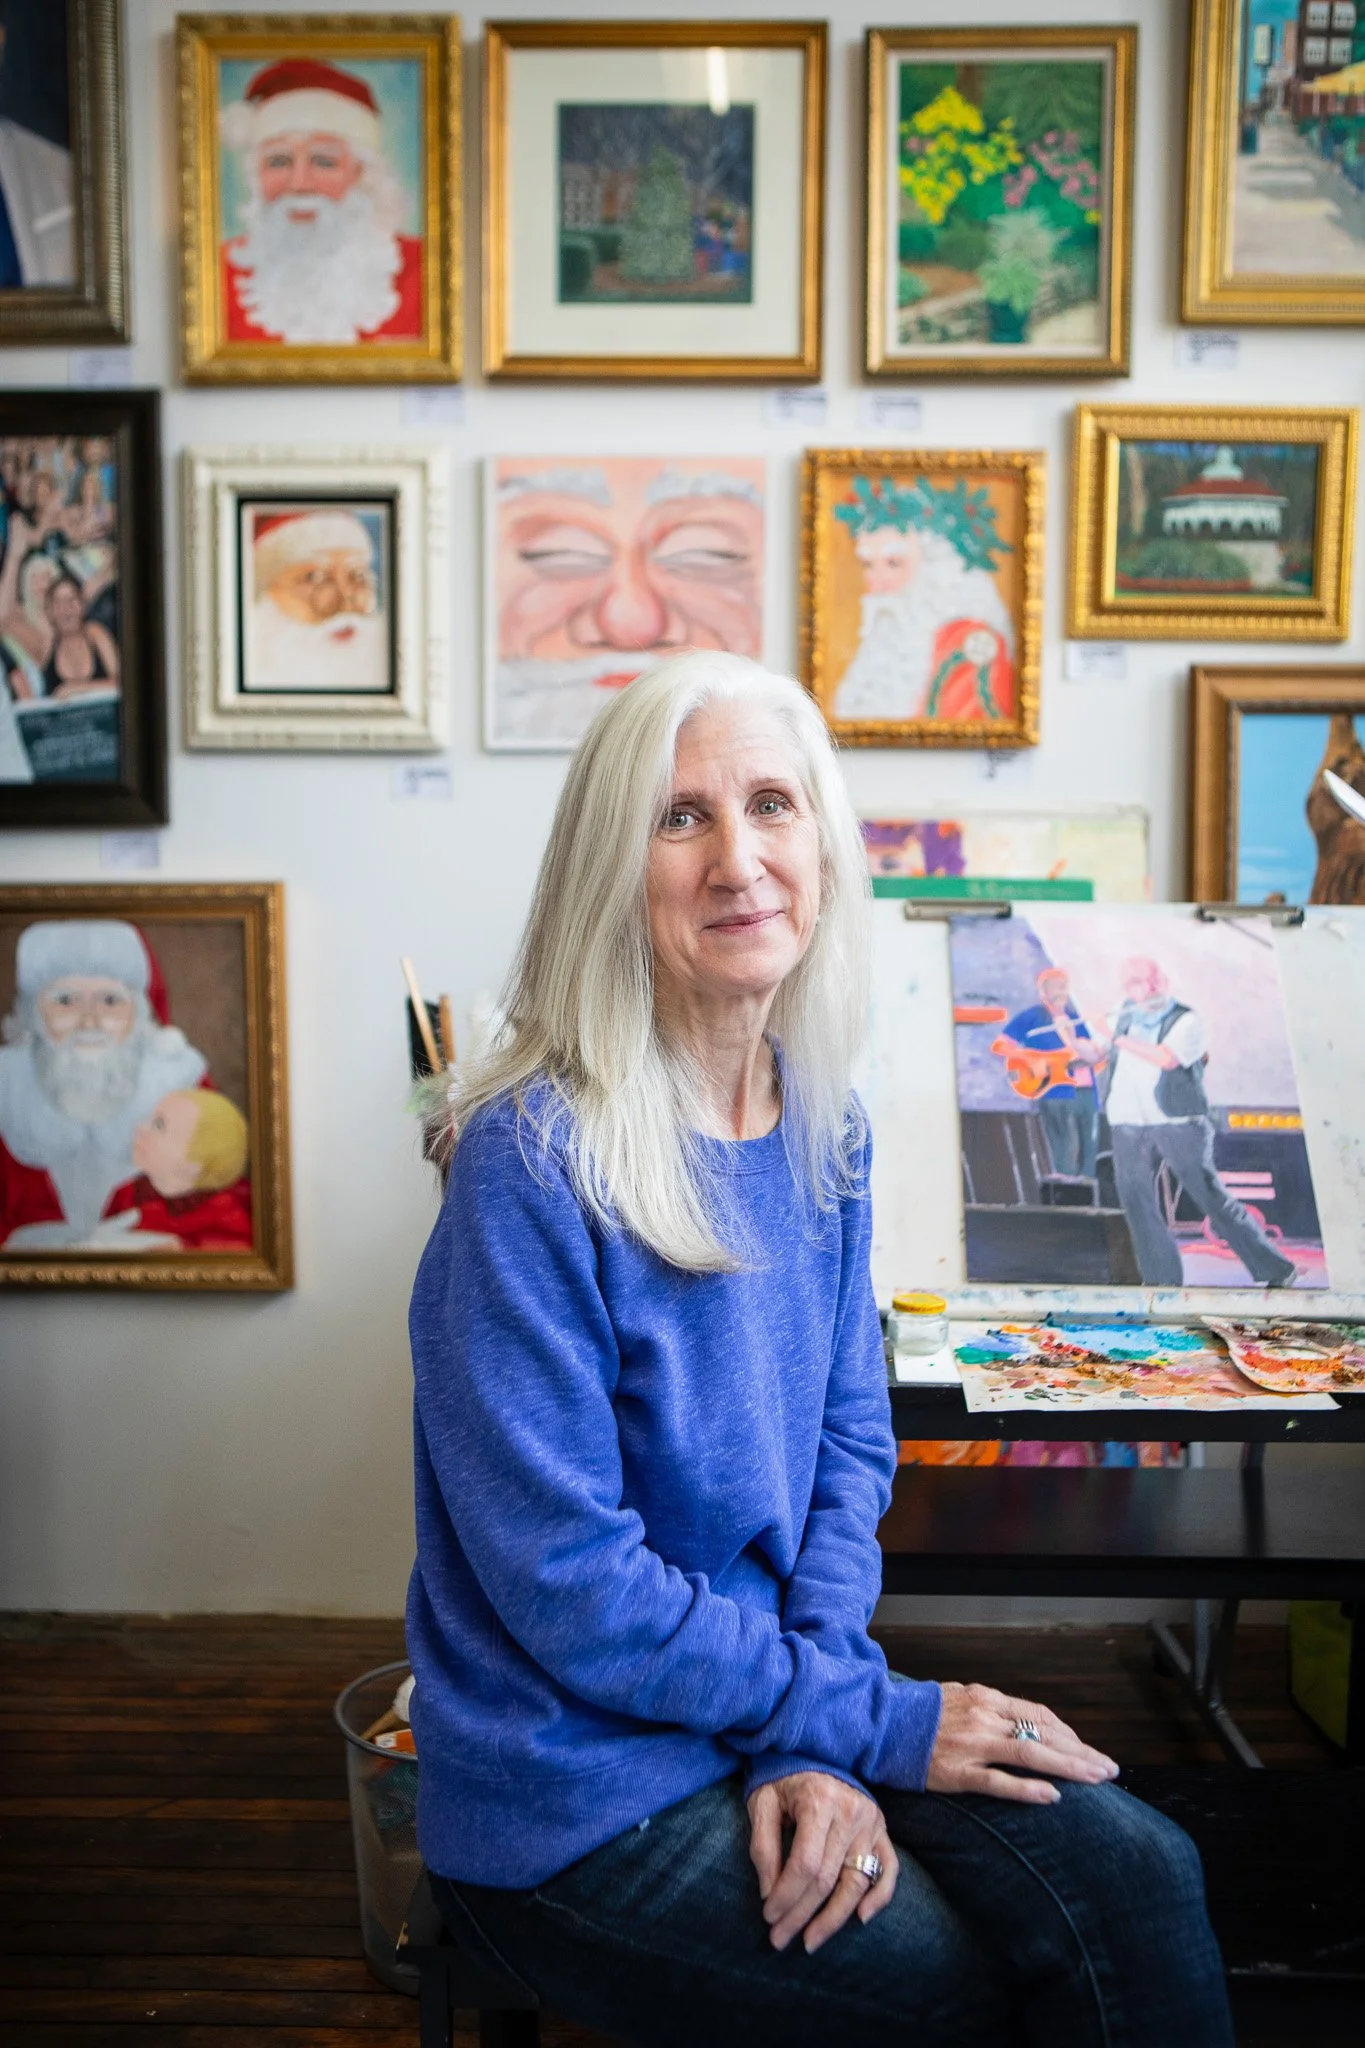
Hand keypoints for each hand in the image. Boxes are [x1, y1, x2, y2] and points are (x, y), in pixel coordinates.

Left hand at [747, 1770, 896, 1954]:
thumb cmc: (783, 1779)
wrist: (813, 1750)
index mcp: (819, 1800)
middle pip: (828, 1878)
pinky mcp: (882, 1829)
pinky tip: (861, 1919)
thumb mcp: (763, 1803)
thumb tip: (769, 1894)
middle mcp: (851, 1812)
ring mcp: (871, 1822)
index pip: (805, 1863)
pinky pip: (889, 1869)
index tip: (768, 1916)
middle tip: (779, 1939)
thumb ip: (764, 1847)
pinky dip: (880, 1897)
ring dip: (834, 1918)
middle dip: (801, 1915)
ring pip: (857, 1882)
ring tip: (811, 1941)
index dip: (786, 1896)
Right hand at [926, 1682, 1118, 1803]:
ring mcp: (971, 1745)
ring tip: (1097, 1779)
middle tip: (1110, 1769)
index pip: (1039, 1715)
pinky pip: (999, 1782)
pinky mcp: (957, 1772)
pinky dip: (1029, 1789)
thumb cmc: (919, 1714)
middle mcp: (984, 1718)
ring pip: (1030, 1754)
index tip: (1089, 1751)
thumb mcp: (959, 1698)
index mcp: (986, 1698)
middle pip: (1044, 1734)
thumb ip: (990, 1709)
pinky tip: (1053, 1796)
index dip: (1070, 1734)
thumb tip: (1024, 1723)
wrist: (878, 1724)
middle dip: (1082, 1752)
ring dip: (1069, 1767)